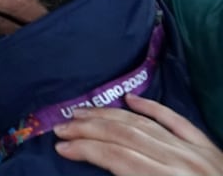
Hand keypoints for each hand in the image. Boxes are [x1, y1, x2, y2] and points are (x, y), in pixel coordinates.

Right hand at [54, 93, 222, 175]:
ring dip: (108, 116)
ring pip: (144, 124)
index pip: (116, 158)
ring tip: (81, 113)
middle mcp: (181, 162)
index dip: (85, 149)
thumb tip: (104, 171)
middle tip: (61, 127)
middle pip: (125, 136)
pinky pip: (177, 120)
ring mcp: (197, 152)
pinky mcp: (210, 148)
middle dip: (89, 129)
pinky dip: (152, 107)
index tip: (59, 147)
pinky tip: (130, 100)